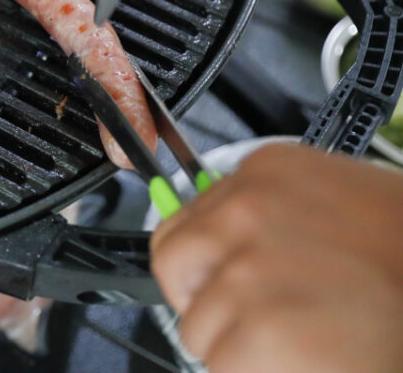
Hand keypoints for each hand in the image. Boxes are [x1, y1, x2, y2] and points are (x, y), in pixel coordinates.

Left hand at [150, 143, 402, 372]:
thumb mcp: (348, 209)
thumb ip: (277, 215)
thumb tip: (218, 237)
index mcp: (269, 171)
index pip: (186, 218)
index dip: (210, 263)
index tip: (239, 280)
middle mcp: (250, 209)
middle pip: (176, 267)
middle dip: (210, 301)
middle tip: (272, 319)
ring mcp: (250, 267)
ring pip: (199, 325)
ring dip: (243, 346)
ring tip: (314, 338)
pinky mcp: (257, 328)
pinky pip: (223, 364)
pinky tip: (316, 360)